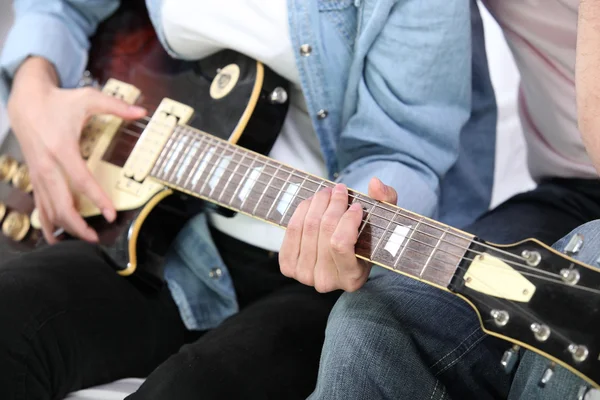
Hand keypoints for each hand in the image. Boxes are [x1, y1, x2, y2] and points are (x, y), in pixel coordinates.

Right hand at [7, 57, 145, 242]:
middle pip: (60, 203)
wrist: (25, 101)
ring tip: (82, 242)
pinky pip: (39, 206)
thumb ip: (116, 106)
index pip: (81, 180)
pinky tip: (56, 238)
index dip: (97, 198)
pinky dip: (47, 223)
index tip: (111, 214)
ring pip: (48, 209)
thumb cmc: (60, 101)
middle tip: (96, 238)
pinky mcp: (33, 177)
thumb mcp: (88, 98)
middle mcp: (47, 165)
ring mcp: (37, 173)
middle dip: (77, 225)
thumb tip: (143, 111)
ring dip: (64, 228)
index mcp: (62, 148)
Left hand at [279, 177, 397, 292]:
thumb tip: (375, 183)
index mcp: (351, 279)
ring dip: (318, 203)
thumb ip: (386, 200)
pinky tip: (312, 202)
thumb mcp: (383, 221)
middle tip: (340, 189)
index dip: (347, 219)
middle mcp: (326, 281)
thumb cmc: (365, 238)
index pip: (341, 244)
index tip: (357, 205)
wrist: (339, 255)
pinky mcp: (288, 266)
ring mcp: (304, 275)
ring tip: (327, 192)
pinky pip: (292, 230)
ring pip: (307, 227)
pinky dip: (302, 210)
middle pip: (324, 232)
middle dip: (333, 204)